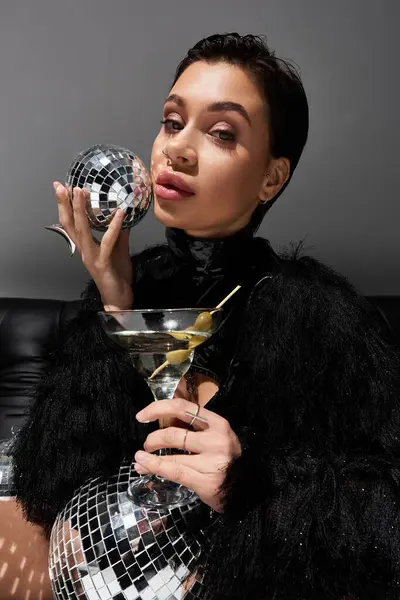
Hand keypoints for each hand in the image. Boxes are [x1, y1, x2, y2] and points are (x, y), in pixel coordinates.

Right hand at [53, 182, 132, 309]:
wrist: (119, 298)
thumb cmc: (116, 275)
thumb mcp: (119, 248)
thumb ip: (118, 232)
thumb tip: (123, 213)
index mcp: (85, 246)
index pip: (71, 223)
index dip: (64, 206)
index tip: (61, 187)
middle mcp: (84, 250)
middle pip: (70, 224)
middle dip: (65, 203)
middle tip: (62, 185)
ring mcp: (91, 256)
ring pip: (82, 230)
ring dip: (80, 210)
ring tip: (80, 192)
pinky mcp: (102, 263)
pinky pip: (107, 241)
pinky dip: (114, 226)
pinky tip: (119, 213)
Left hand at [135, 398, 241, 511]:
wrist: (247, 488)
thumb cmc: (224, 458)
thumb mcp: (215, 435)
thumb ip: (192, 428)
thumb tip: (157, 424)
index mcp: (217, 422)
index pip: (183, 407)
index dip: (158, 408)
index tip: (141, 416)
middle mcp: (216, 439)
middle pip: (174, 433)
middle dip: (153, 439)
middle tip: (147, 445)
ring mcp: (213, 461)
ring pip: (172, 456)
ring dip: (149, 457)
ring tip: (140, 459)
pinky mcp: (206, 481)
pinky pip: (175, 472)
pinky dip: (155, 468)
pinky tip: (144, 467)